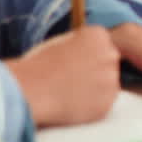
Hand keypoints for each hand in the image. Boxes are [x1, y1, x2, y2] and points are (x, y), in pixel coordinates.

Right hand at [6, 26, 120, 126]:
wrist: (30, 91)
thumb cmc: (37, 66)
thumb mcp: (59, 42)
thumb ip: (79, 45)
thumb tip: (87, 51)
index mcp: (98, 35)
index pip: (101, 44)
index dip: (85, 54)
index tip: (71, 61)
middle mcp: (110, 55)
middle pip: (107, 63)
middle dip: (94, 70)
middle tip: (71, 79)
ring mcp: (111, 80)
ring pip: (106, 84)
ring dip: (93, 88)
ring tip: (67, 92)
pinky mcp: (107, 103)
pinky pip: (102, 104)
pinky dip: (90, 106)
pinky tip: (70, 104)